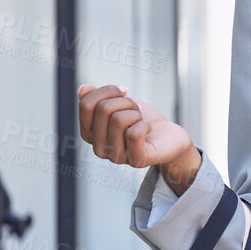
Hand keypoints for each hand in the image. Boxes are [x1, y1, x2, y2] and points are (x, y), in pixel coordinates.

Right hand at [77, 83, 196, 180]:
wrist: (168, 136)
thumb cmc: (142, 120)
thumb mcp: (118, 104)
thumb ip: (98, 98)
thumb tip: (82, 89)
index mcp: (89, 133)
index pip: (86, 104)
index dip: (107, 90)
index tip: (123, 91)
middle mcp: (98, 148)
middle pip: (103, 109)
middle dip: (125, 102)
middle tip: (136, 109)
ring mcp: (116, 157)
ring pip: (118, 120)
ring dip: (135, 113)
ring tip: (141, 120)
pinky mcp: (136, 160)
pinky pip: (133, 134)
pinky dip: (144, 125)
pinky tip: (147, 129)